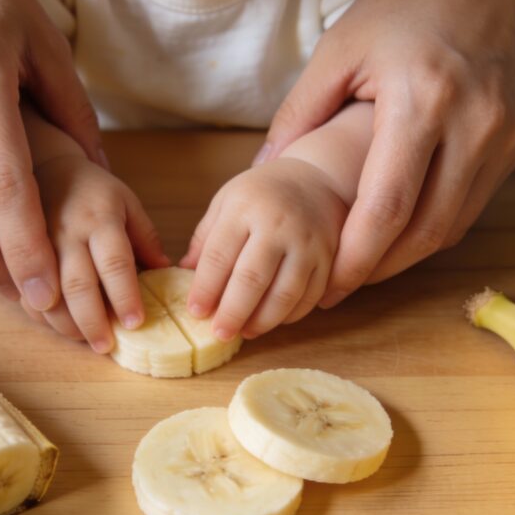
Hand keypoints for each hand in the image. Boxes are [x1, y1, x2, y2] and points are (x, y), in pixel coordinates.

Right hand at [30, 155, 168, 352]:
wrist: (45, 170)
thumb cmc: (93, 194)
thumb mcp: (127, 204)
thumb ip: (146, 237)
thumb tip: (166, 271)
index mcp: (100, 219)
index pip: (115, 262)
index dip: (125, 296)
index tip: (135, 323)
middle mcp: (68, 233)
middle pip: (78, 284)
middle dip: (92, 320)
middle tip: (107, 346)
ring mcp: (38, 246)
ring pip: (48, 293)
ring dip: (66, 324)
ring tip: (86, 341)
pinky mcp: (18, 255)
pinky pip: (25, 292)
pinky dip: (42, 314)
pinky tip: (60, 326)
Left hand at [179, 158, 346, 340]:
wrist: (315, 181)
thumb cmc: (261, 195)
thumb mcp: (225, 203)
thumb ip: (205, 238)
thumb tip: (184, 273)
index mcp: (245, 208)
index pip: (219, 256)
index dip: (205, 289)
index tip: (196, 312)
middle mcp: (279, 225)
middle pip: (252, 279)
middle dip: (232, 313)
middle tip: (219, 333)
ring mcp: (308, 242)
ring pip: (285, 294)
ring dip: (262, 321)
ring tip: (245, 332)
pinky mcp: (329, 258)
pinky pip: (310, 297)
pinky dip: (290, 315)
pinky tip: (272, 320)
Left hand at [262, 0, 514, 306]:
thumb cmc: (409, 5)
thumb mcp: (341, 48)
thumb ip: (299, 114)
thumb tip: (262, 171)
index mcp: (423, 100)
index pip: (388, 207)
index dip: (355, 258)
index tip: (325, 287)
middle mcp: (473, 125)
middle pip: (424, 231)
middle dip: (377, 270)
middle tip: (336, 289)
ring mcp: (503, 138)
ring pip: (451, 227)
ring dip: (404, 258)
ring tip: (361, 269)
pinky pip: (471, 207)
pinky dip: (432, 229)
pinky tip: (398, 235)